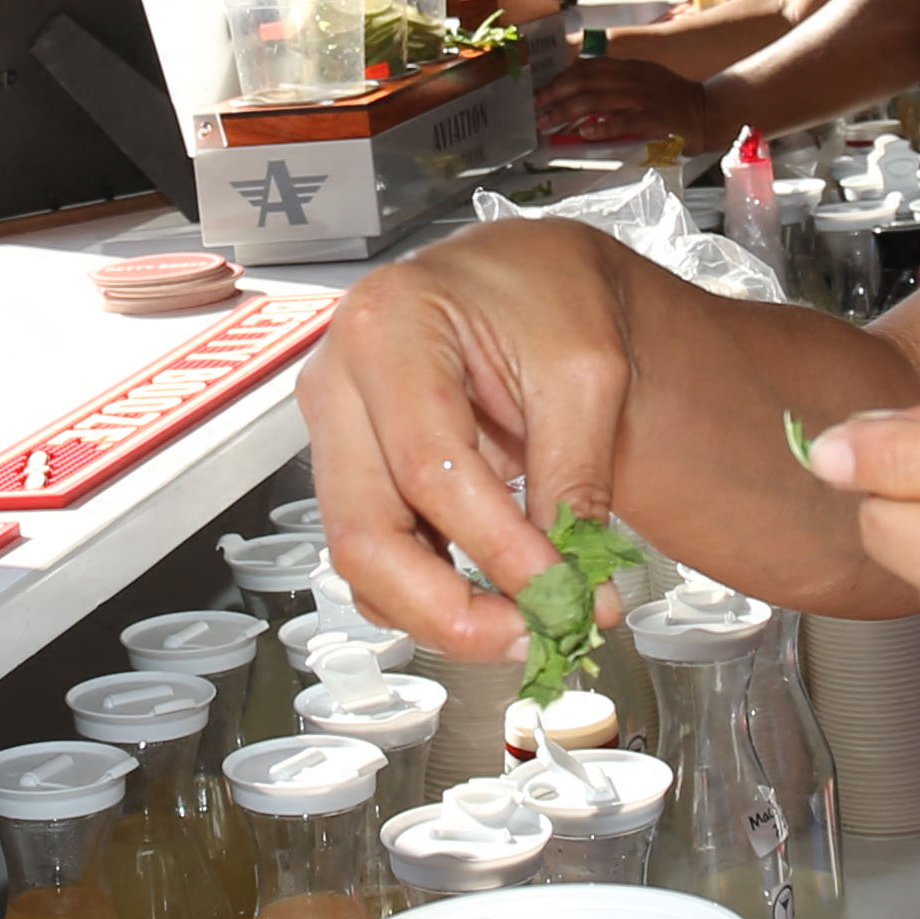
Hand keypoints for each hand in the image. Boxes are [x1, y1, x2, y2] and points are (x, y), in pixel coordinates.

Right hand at [299, 222, 658, 664]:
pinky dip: (424, 592)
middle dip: (446, 607)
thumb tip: (577, 585)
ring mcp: (333, 427)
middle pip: (365, 530)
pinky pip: (372, 552)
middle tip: (527, 639)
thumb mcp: (586, 370)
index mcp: (390, 329)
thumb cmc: (548, 293)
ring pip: (358, 556)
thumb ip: (575, 477)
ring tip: (521, 629)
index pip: (430, 469)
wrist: (526, 278)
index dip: (497, 548)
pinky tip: (489, 603)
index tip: (562, 595)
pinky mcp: (349, 466)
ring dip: (435, 612)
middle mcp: (337, 379)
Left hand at [532, 51, 717, 148]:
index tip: (542, 89)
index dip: (562, 77)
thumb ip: (619, 85)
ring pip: (597, 99)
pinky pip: (621, 122)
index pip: (588, 66)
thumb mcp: (647, 81)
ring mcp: (643, 98)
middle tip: (536, 107)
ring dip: (568, 111)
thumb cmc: (676, 100)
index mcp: (631, 67)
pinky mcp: (653, 119)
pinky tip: (584, 133)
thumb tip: (586, 100)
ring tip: (548, 123)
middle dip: (556, 93)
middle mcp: (633, 78)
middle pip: (585, 80)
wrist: (712, 110)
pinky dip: (601, 127)